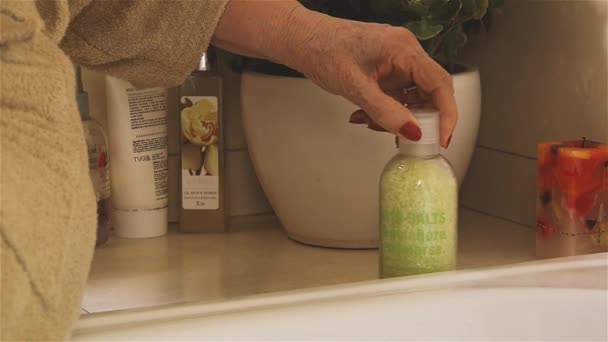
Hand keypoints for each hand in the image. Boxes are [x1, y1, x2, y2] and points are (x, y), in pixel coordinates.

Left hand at [289, 11, 457, 146]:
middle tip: (402, 138)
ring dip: (397, 116)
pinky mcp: (387, 68)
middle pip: (430, 92)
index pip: (440, 84)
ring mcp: (397, 60)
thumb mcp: (355, 87)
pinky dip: (386, 110)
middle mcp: (406, 52)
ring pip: (412, 97)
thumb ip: (385, 112)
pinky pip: (398, 94)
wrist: (302, 40)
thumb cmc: (323, 51)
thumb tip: (412, 132)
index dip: (447, 114)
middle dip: (418, 118)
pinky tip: (365, 116)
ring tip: (369, 122)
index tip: (442, 138)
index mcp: (404, 49)